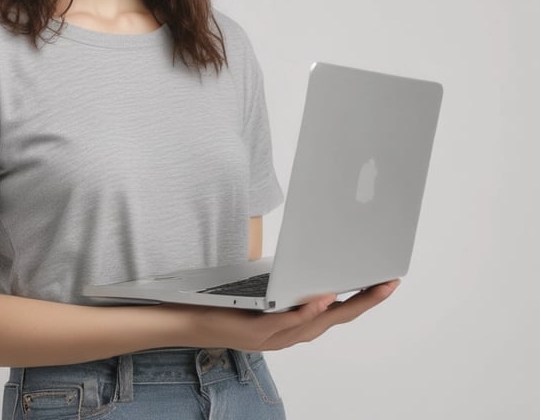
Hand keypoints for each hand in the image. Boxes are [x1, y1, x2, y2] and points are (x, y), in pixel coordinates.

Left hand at [187, 280, 399, 351]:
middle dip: (367, 300)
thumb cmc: (232, 300)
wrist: (192, 318)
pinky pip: (289, 321)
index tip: (387, 279)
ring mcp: (277, 336)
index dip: (365, 297)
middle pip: (338, 317)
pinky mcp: (258, 331)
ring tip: (369, 287)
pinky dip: (308, 311)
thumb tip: (312, 249)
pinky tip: (322, 296)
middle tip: (391, 281)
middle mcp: (293, 333)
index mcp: (298, 322)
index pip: (339, 311)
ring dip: (345, 304)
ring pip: (318, 322)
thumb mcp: (268, 286)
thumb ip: (291, 277)